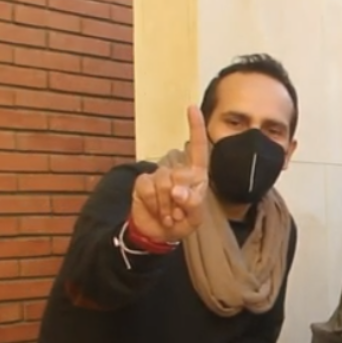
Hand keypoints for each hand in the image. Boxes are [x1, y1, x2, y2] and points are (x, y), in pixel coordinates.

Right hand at [131, 106, 209, 243]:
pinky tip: (157, 212)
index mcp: (196, 175)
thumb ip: (192, 204)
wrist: (159, 234)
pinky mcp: (143, 182)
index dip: (196, 128)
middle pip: (178, 175)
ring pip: (163, 184)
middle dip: (179, 200)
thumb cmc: (182, 221)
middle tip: (179, 213)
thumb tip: (177, 191)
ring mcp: (158, 175)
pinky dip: (154, 204)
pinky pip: (147, 189)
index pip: (198, 149)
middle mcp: (177, 171)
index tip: (192, 107)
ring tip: (169, 215)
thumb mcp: (195, 217)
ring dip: (166, 206)